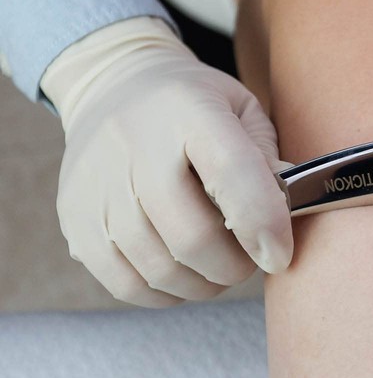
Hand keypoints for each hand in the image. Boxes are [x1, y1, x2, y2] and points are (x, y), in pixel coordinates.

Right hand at [41, 17, 292, 306]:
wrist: (114, 84)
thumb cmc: (195, 106)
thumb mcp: (242, 110)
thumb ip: (268, 159)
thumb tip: (291, 212)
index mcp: (190, 111)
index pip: (232, 173)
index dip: (263, 224)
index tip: (280, 255)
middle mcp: (135, 145)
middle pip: (192, 236)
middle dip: (235, 266)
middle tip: (250, 260)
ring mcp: (97, 184)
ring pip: (159, 268)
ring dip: (204, 284)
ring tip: (219, 267)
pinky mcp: (74, 218)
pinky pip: (124, 283)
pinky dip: (165, 293)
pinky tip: (183, 274)